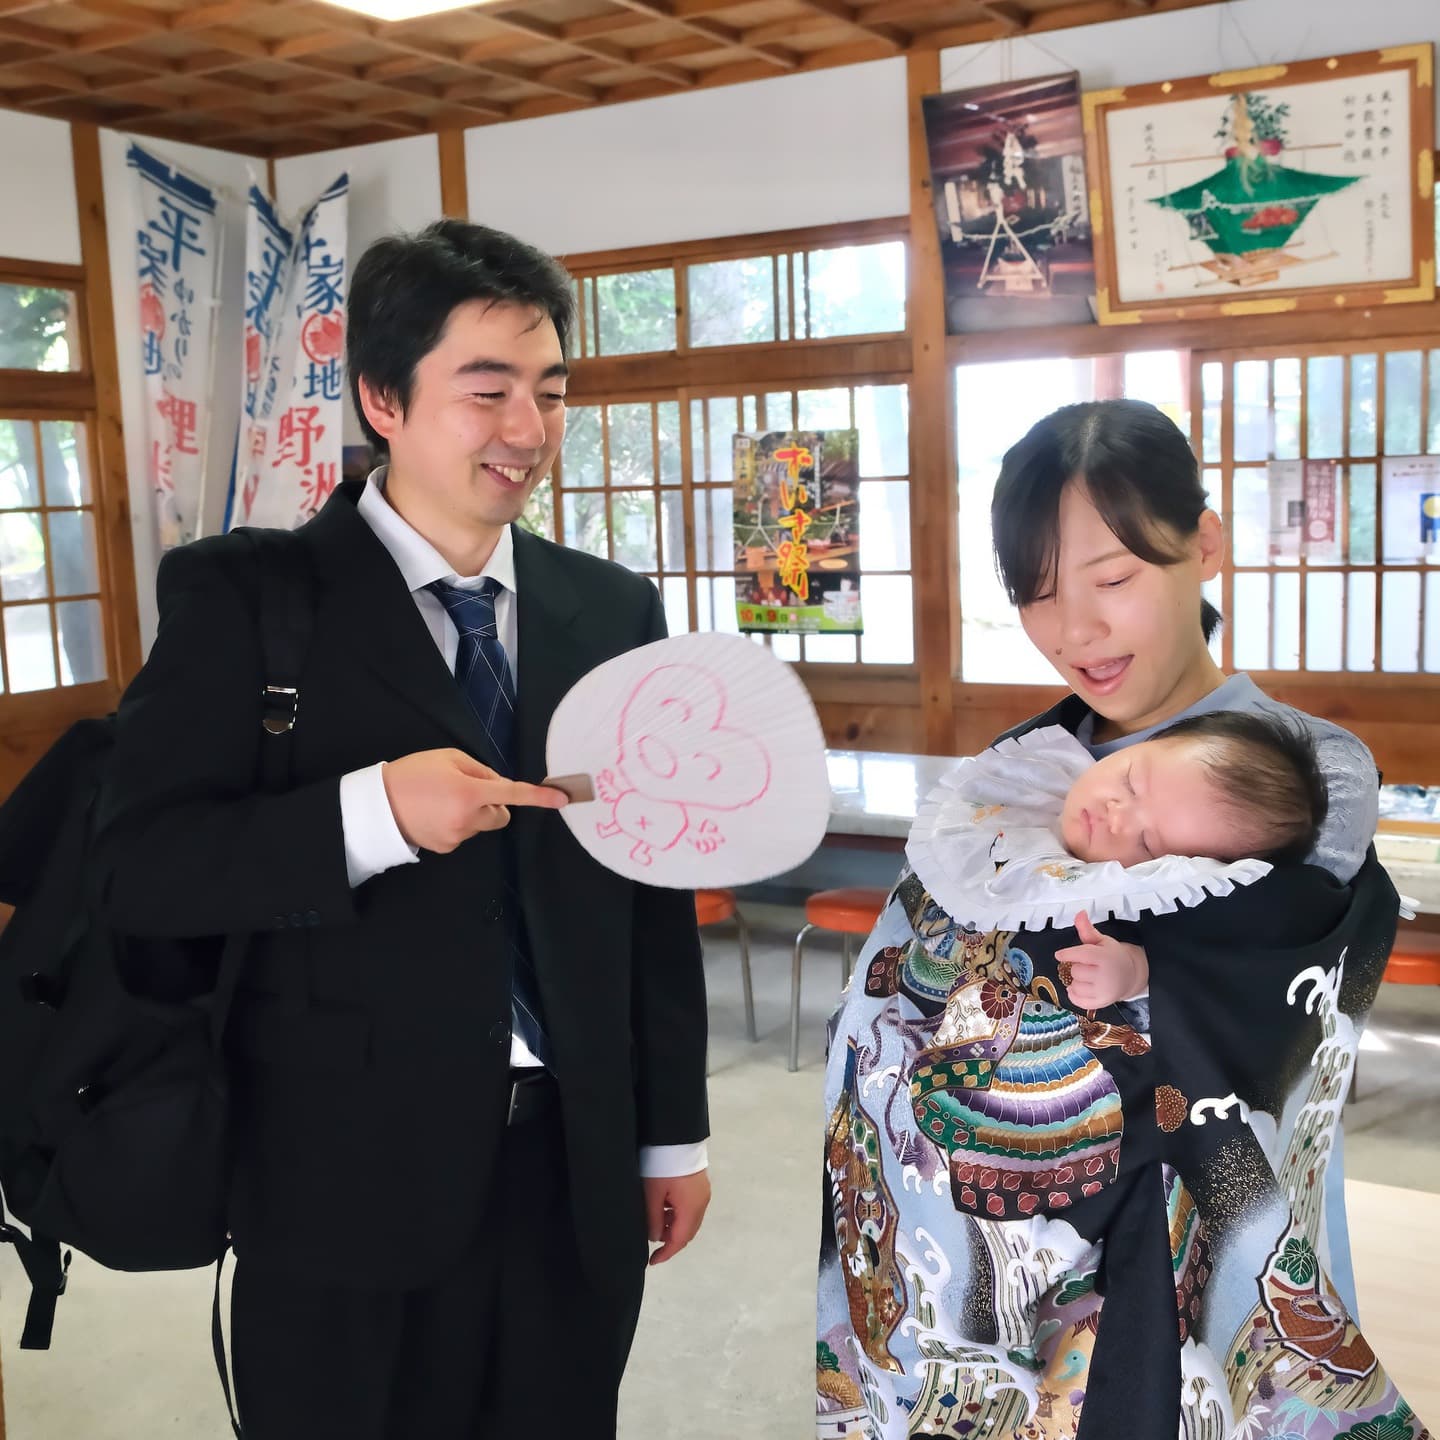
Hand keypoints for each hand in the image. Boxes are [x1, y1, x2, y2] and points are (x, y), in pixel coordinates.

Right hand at [382, 748, 566, 853]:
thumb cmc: (413, 774)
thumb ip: (480, 770)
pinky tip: (435, 815)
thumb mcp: (447, 758)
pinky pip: (465, 834)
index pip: (512, 793)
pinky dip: (457, 825)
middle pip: (502, 814)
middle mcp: (468, 819)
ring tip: (442, 802)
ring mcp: (458, 837)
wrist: (377, 806)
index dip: (539, 797)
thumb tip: (499, 785)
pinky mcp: (447, 848)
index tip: (562, 799)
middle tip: (465, 791)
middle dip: (493, 804)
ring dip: (473, 814)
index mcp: (469, 792)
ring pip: (482, 824)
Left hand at [643, 1170, 710, 1265]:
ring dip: (674, 1226)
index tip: (653, 1261)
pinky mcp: (700, 1184)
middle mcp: (702, 1203)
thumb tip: (654, 1237)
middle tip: (653, 1244)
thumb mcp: (653, 1194)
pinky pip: (691, 1208)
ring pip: (690, 1220)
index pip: (680, 1239)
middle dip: (671, 1240)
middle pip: (688, 1231)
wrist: (675, 1137)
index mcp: (692, 1208)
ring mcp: (703, 1193)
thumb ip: (653, 1219)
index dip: (666, 1253)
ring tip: (656, 1223)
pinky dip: (678, 1214)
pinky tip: (664, 1208)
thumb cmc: (663, 1167)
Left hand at [1054, 910, 1148, 1011]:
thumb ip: (1087, 929)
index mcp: (1105, 958)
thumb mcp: (1102, 941)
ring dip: (1076, 981)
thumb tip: (1079, 913)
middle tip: (1086, 965)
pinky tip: (1081, 987)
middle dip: (1077, 966)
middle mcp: (1105, 976)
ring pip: (1074, 986)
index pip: (1082, 955)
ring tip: (1087, 976)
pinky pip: (1077, 1000)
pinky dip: (1074, 994)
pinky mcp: (1100, 1003)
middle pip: (1075, 971)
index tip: (1059, 955)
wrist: (1130, 975)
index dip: (1067, 954)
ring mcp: (1103, 992)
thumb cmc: (1112, 956)